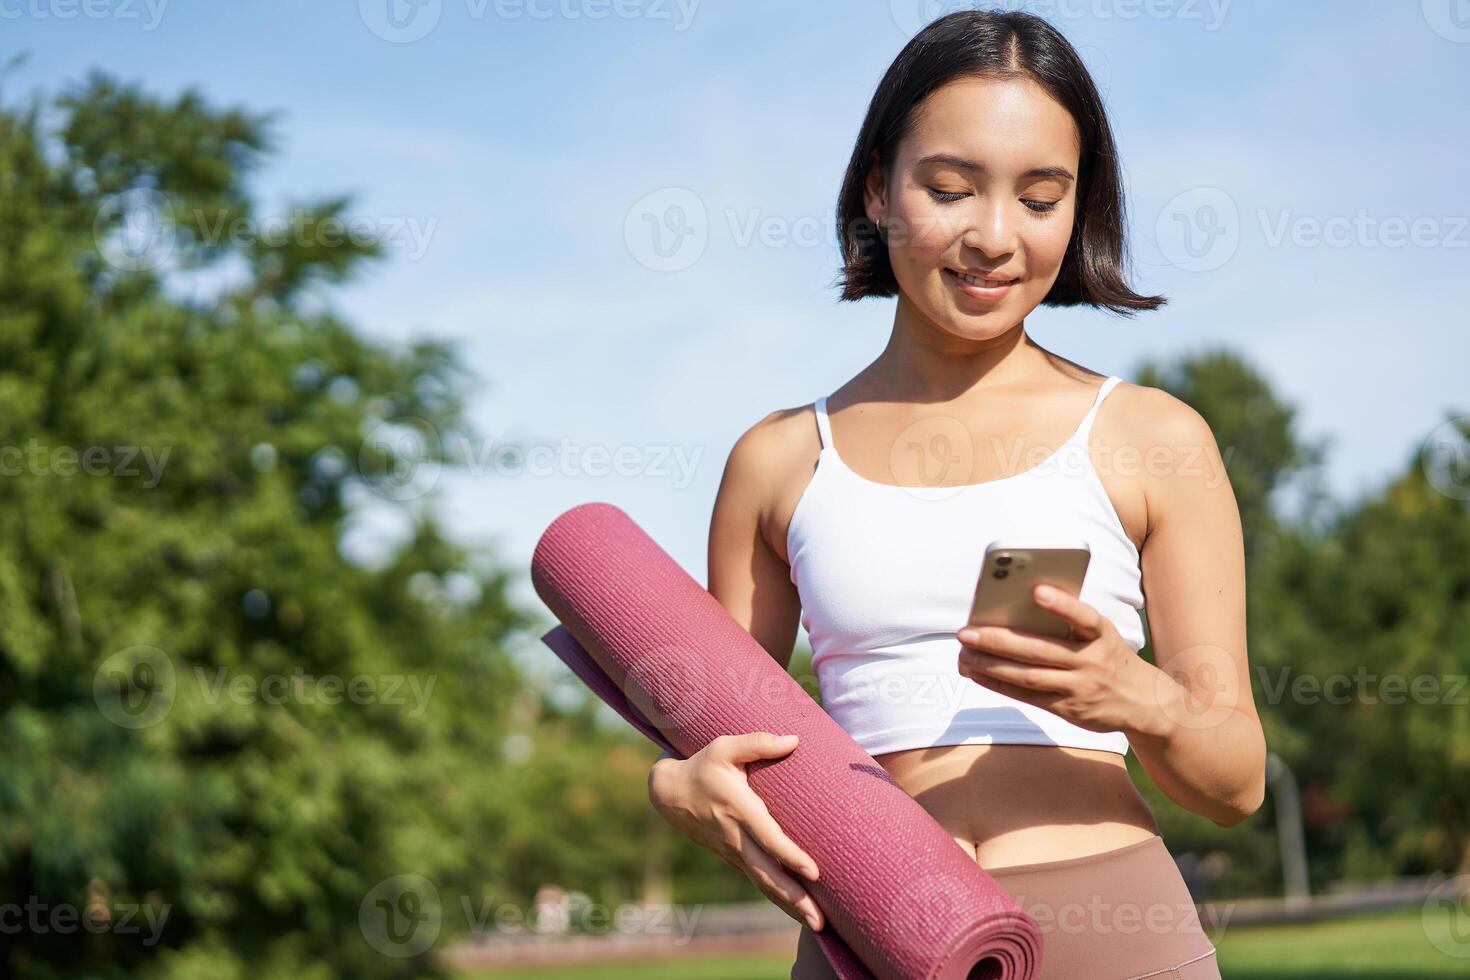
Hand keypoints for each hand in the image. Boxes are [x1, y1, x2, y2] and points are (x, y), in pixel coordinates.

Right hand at [648, 732, 825, 930]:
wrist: (668, 793)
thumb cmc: (702, 765)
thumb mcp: (725, 747)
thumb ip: (758, 742)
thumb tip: (794, 740)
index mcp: (739, 810)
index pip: (768, 838)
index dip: (790, 855)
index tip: (814, 872)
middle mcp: (736, 837)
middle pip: (768, 874)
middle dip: (794, 898)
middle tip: (820, 922)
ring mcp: (734, 851)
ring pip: (764, 883)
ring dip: (789, 905)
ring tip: (817, 926)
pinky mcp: (734, 857)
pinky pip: (759, 880)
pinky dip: (778, 897)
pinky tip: (798, 910)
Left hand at [956, 583, 1170, 736]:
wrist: (1145, 703)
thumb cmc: (1111, 656)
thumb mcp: (1103, 636)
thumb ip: (1071, 624)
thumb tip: (1019, 608)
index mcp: (1103, 636)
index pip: (1085, 617)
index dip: (1062, 604)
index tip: (1036, 590)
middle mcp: (1092, 662)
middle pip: (1041, 651)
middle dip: (999, 640)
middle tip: (966, 632)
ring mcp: (1080, 689)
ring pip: (1028, 677)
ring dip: (991, 666)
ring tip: (964, 654)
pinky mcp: (1069, 710)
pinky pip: (1028, 697)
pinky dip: (999, 684)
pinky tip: (978, 673)